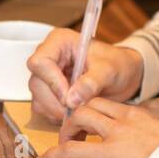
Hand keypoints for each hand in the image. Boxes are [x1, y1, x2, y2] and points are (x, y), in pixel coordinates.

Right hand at [26, 28, 144, 122]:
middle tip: (77, 109)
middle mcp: (48, 57)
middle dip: (56, 101)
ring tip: (80, 110)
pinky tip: (75, 112)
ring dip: (57, 110)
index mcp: (59, 42)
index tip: (69, 97)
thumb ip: (91, 83)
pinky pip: (43, 109)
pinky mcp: (47, 92)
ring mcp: (46, 76)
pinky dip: (57, 115)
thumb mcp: (109, 71)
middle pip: (36, 83)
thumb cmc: (118, 65)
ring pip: (37, 99)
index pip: (40, 62)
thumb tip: (71, 100)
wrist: (122, 76)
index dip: (52, 82)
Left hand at [36, 97, 158, 157]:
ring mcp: (115, 133)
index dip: (102, 112)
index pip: (116, 104)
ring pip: (79, 117)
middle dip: (79, 113)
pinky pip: (73, 150)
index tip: (98, 122)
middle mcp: (126, 116)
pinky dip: (55, 153)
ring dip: (67, 128)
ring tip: (62, 140)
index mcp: (145, 110)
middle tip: (74, 128)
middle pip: (93, 103)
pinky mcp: (106, 153)